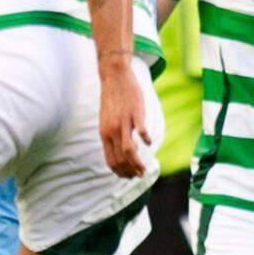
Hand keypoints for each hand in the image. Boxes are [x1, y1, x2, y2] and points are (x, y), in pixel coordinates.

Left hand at [98, 56, 150, 178]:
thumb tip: (117, 151)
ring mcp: (123, 122)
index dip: (120, 172)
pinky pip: (141, 131)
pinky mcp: (135, 113)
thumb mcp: (106, 120)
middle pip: (120, 159)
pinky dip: (145, 139)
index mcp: (104, 134)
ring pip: (129, 150)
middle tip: (139, 175)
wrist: (114, 78)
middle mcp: (112, 130)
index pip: (111, 160)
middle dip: (130, 171)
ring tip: (144, 168)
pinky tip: (148, 142)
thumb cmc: (112, 99)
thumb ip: (111, 136)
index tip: (129, 176)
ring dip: (137, 163)